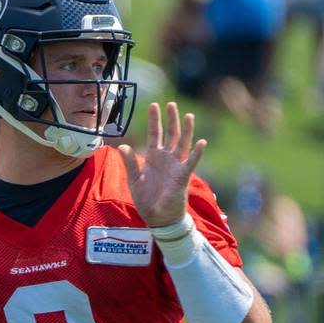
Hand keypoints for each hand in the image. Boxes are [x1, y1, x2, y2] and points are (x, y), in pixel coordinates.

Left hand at [118, 102, 205, 227]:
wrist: (158, 218)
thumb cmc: (147, 200)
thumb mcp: (134, 180)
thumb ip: (130, 162)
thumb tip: (122, 146)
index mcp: (153, 158)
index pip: (154, 134)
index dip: (154, 120)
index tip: (154, 105)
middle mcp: (166, 159)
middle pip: (170, 134)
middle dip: (171, 119)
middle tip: (172, 104)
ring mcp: (176, 166)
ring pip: (182, 144)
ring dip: (186, 130)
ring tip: (188, 116)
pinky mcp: (182, 176)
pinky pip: (191, 162)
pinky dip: (197, 153)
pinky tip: (201, 142)